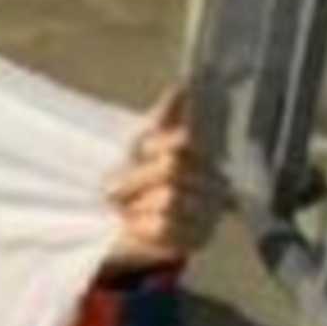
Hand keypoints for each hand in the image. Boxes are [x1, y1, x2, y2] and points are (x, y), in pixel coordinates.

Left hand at [99, 82, 223, 277]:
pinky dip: (141, 227)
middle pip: (171, 171)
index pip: (181, 141)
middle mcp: (214, 182)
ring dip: (137, 206)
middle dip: (135, 180)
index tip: (132, 155)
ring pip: (168, 201)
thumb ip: (164, 116)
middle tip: (112, 190)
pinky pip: (164, 228)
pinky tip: (136, 227)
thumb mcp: (142, 144)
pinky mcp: (198, 240)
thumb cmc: (134, 180)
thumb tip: (183, 85)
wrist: (124, 227)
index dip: (150, 148)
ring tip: (129, 210)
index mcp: (201, 155)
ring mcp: (210, 213)